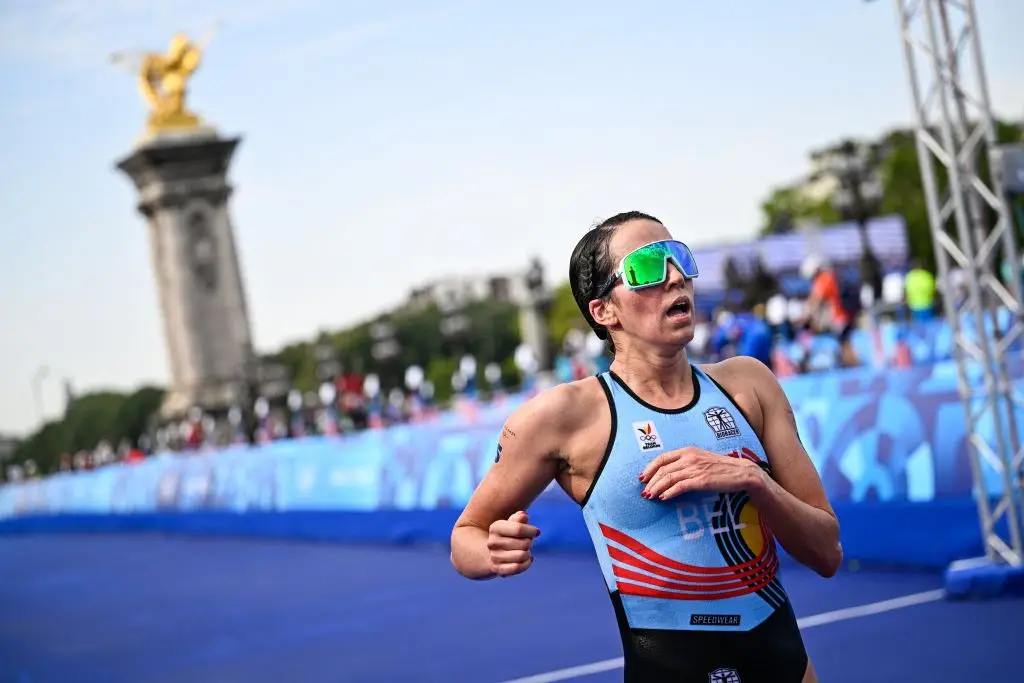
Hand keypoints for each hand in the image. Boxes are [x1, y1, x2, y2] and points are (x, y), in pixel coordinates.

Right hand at [487, 511, 539, 576]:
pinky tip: (527, 560)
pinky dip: (526, 564)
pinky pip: (517, 568)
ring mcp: (494, 556)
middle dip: (530, 542)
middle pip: (524, 543)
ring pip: (522, 556)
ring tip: (525, 551)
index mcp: (495, 528)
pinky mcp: (497, 569)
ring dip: (528, 553)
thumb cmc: (508, 535)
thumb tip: (524, 516)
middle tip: (528, 542)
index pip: (519, 529)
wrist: (493, 552)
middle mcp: (492, 542)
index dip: (531, 531)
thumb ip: (519, 518)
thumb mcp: (512, 524)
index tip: (535, 532)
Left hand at [639, 447, 762, 500]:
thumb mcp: (701, 459)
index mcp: (687, 450)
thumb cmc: (721, 468)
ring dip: (656, 488)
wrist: (741, 472)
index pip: (662, 458)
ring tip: (650, 497)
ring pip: (668, 478)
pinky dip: (669, 493)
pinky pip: (679, 486)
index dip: (649, 468)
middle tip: (644, 492)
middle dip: (651, 482)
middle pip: (662, 469)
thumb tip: (669, 474)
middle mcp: (689, 457)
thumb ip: (686, 463)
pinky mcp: (701, 480)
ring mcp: (695, 468)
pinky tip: (664, 498)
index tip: (642, 478)